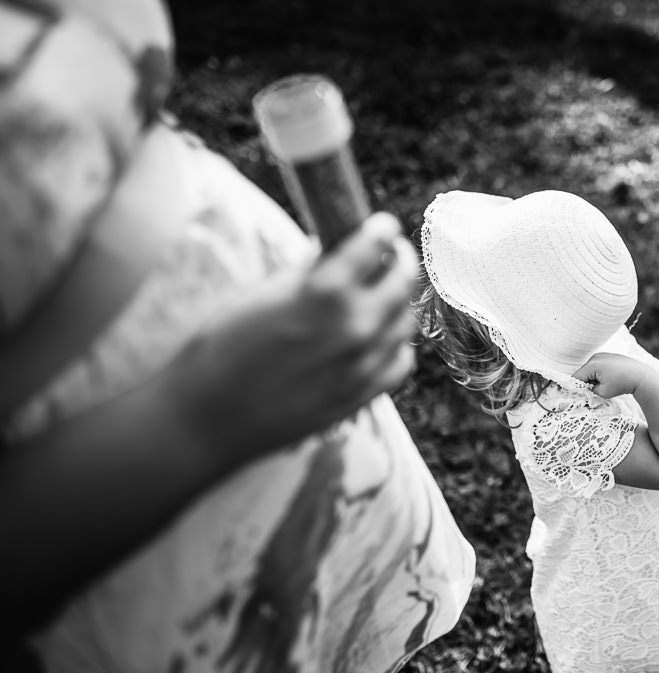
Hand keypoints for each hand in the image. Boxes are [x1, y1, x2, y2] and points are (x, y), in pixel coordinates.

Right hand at [164, 212, 419, 461]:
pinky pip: (401, 362)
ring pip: (405, 322)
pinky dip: (396, 346)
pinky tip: (380, 339)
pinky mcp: (363, 396)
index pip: (375, 245)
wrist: (208, 416)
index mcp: (326, 291)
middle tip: (392, 256)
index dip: (382, 230)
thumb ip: (307, 273)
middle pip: (402, 283)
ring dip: (398, 303)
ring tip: (383, 296)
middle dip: (399, 262)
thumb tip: (334, 252)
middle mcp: (356, 326)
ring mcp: (364, 365)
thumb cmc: (220, 349)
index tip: (383, 225)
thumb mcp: (261, 294)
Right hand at [572, 352, 653, 398]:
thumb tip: (585, 390)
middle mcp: (596, 357)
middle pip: (584, 373)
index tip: (579, 396)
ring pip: (591, 370)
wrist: (641, 376)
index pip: (577, 377)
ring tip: (605, 386)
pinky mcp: (609, 357)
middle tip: (594, 393)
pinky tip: (610, 380)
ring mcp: (603, 355)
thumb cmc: (623, 384)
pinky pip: (599, 367)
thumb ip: (590, 391)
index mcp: (592, 364)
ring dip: (594, 379)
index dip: (576, 388)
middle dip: (587, 383)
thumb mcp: (603, 392)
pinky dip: (601, 375)